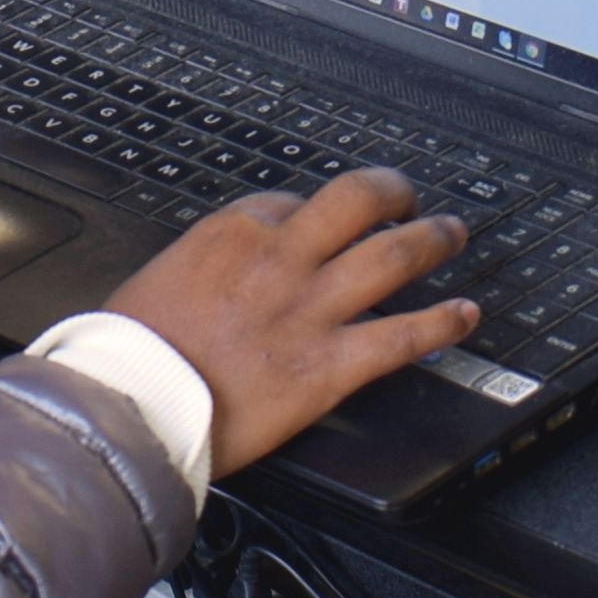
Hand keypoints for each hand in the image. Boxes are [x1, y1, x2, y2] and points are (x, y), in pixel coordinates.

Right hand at [109, 167, 477, 475]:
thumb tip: (235, 257)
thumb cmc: (135, 349)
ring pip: (395, 255)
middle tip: (410, 197)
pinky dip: (442, 323)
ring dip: (433, 240)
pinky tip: (464, 315)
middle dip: (394, 193)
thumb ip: (211, 258)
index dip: (320, 211)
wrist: (134, 403)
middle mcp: (283, 258)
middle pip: (360, 201)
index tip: (329, 223)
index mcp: (236, 230)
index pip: (297, 199)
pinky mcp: (329, 366)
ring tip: (452, 234)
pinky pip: (401, 337)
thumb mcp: (165, 272)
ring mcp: (312, 309)